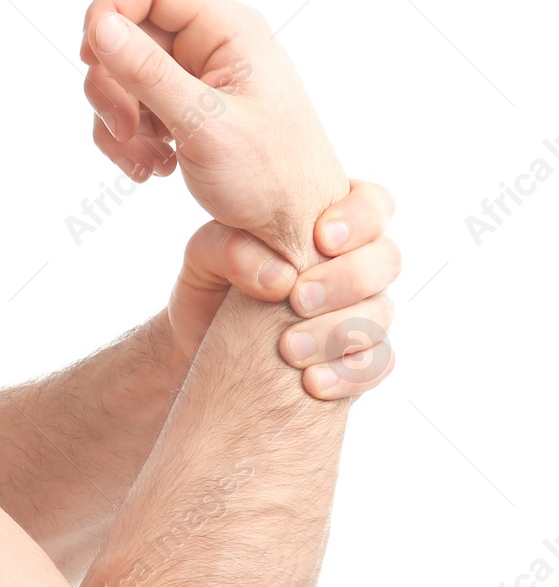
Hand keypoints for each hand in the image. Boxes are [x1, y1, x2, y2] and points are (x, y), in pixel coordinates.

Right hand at [79, 0, 348, 267]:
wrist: (295, 227)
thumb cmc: (273, 177)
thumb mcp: (204, 124)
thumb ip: (149, 73)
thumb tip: (101, 28)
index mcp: (229, 30)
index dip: (109, 13)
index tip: (90, 58)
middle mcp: (210, 45)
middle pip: (126, 34)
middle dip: (112, 86)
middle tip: (124, 130)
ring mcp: (195, 77)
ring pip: (121, 75)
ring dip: (118, 121)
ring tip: (149, 160)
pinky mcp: (183, 107)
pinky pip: (130, 107)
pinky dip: (128, 139)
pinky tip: (154, 166)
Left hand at [167, 179, 398, 398]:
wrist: (201, 345)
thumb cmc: (211, 286)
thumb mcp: (204, 255)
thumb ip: (231, 248)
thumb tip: (278, 276)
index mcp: (326, 224)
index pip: (373, 203)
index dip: (360, 218)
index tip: (320, 239)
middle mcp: (353, 264)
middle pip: (386, 259)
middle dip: (347, 279)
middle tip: (299, 300)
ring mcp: (361, 310)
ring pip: (382, 313)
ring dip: (339, 331)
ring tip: (290, 349)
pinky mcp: (357, 356)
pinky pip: (377, 364)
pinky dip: (348, 374)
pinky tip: (311, 383)